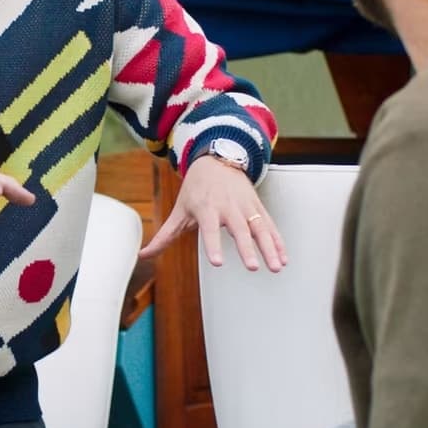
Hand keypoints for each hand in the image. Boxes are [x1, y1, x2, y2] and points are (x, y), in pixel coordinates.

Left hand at [138, 155, 286, 271]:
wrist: (217, 159)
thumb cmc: (196, 188)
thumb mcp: (179, 210)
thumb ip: (164, 236)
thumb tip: (143, 255)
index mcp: (207, 208)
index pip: (210, 229)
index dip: (214, 245)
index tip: (218, 262)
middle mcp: (228, 207)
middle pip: (239, 230)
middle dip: (247, 249)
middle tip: (252, 267)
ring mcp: (246, 206)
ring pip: (260, 228)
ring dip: (269, 247)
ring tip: (275, 267)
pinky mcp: (258, 207)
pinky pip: (270, 225)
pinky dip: (278, 241)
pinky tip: (283, 257)